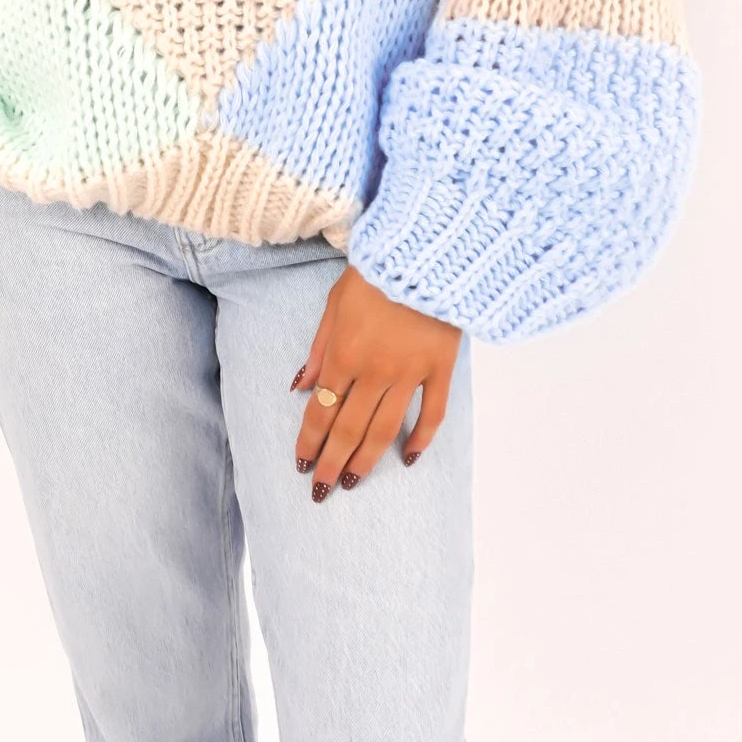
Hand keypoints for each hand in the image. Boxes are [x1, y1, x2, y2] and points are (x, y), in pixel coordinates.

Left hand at [291, 263, 460, 498]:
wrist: (424, 250)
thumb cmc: (374, 272)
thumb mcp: (335, 303)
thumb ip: (319, 348)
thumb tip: (300, 387)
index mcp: (344, 354)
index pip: (321, 411)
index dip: (309, 442)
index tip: (302, 466)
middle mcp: (374, 371)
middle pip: (349, 429)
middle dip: (331, 462)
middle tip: (321, 491)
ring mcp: (410, 373)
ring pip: (385, 430)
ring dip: (366, 460)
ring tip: (353, 482)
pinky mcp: (441, 368)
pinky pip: (432, 413)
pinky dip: (421, 440)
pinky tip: (408, 459)